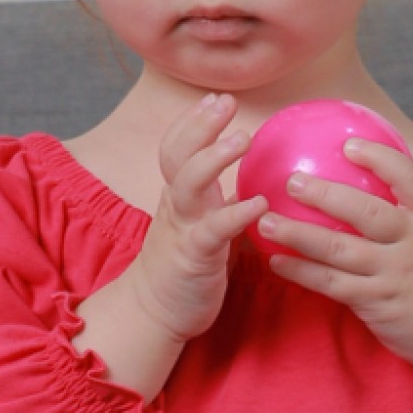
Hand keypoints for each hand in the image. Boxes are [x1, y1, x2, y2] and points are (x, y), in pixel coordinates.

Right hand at [129, 92, 268, 342]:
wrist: (154, 313)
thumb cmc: (185, 268)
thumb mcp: (201, 225)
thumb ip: (219, 201)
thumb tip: (254, 179)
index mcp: (180, 196)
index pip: (178, 147)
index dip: (194, 121)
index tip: (216, 98)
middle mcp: (177, 206)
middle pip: (179, 154)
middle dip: (201, 125)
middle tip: (226, 102)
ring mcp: (183, 228)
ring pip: (190, 183)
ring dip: (215, 157)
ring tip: (243, 138)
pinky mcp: (194, 256)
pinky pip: (214, 229)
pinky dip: (236, 213)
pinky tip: (259, 202)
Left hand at [257, 139, 412, 374]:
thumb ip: (409, 217)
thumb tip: (365, 185)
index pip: (410, 180)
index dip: (380, 159)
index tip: (348, 144)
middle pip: (366, 213)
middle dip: (326, 195)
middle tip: (292, 181)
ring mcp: (395, 274)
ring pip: (340, 250)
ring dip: (300, 234)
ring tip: (266, 221)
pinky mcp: (378, 303)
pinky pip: (333, 284)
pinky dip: (303, 271)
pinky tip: (278, 261)